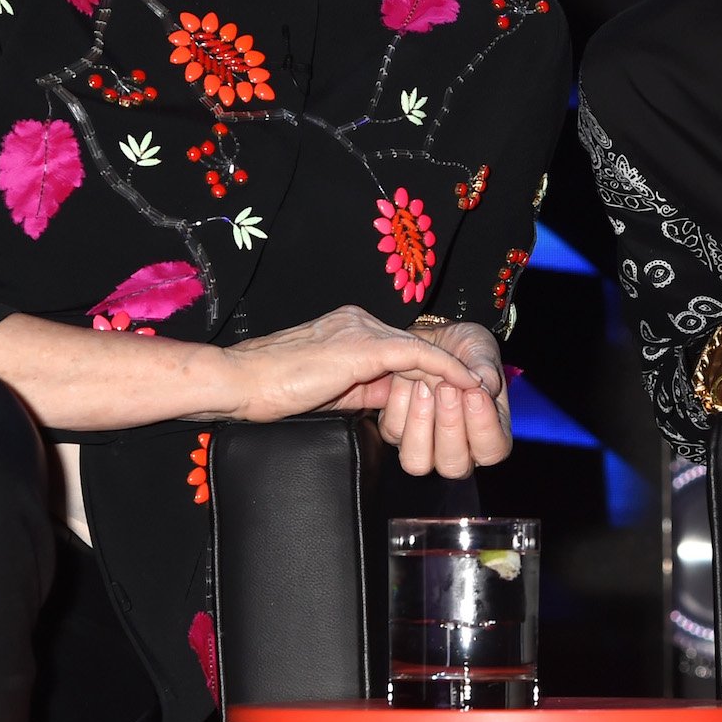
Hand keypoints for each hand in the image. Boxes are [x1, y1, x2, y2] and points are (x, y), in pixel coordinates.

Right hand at [215, 305, 485, 424]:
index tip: (451, 393)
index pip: (398, 348)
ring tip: (481, 391)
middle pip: (414, 346)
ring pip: (420, 349)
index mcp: (348, 328)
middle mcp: (358, 320)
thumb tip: (390, 401)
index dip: (428, 372)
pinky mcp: (363, 346)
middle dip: (447, 371)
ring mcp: (361, 329)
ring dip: (452, 372)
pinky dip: (446, 370)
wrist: (240, 381)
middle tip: (478, 391)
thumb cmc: (271, 390)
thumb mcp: (328, 389)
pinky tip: (467, 384)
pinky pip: (417, 356)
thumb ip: (361, 388)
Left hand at [374, 321, 511, 477]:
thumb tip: (486, 389)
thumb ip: (486, 371)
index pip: (492, 451)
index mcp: (488, 435)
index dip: (483, 426)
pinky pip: (393, 432)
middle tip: (447, 388)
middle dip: (449, 426)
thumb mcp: (482, 352)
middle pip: (453, 466)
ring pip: (417, 460)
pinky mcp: (396, 433)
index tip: (475, 392)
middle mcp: (458, 448)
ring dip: (420, 420)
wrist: (435, 337)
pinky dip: (399, 404)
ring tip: (425, 384)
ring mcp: (425, 445)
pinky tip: (408, 380)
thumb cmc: (464, 350)